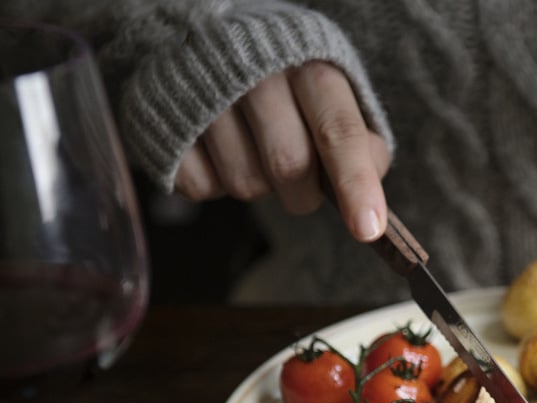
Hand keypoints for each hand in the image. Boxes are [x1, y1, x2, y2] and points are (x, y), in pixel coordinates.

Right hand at [173, 61, 390, 241]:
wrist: (205, 38)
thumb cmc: (284, 80)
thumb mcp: (331, 93)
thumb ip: (358, 139)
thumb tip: (369, 189)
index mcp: (309, 67)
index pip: (338, 131)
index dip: (355, 183)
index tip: (368, 229)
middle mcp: (257, 74)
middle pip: (290, 166)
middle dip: (303, 194)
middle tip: (301, 183)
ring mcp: (206, 96)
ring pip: (245, 184)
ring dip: (259, 186)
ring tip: (253, 149)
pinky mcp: (167, 121)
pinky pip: (202, 188)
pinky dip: (216, 183)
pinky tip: (219, 149)